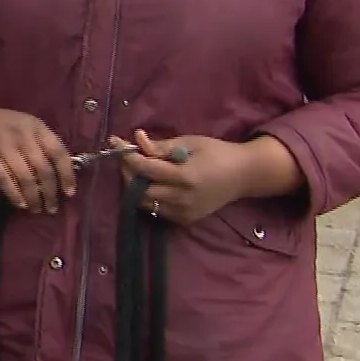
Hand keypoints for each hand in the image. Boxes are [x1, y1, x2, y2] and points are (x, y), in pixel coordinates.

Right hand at [0, 107, 72, 212]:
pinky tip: (20, 204)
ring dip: (33, 197)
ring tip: (36, 209)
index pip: (58, 152)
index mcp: (37, 127)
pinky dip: (14, 195)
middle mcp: (23, 135)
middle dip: (50, 192)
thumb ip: (41, 144)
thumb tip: (58, 175)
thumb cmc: (2, 124)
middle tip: (51, 208)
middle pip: (43, 169)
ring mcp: (4, 145)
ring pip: (25, 177)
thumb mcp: (26, 126)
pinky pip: (5, 180)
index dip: (66, 174)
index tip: (69, 193)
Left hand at [111, 130, 254, 225]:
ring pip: (145, 203)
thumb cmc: (217, 153)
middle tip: (126, 156)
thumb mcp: (190, 142)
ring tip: (138, 169)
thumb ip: (162, 146)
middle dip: (128, 172)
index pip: (145, 169)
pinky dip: (150, 197)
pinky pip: (157, 210)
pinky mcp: (185, 220)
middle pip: (140, 190)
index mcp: (185, 177)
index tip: (116, 142)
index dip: (127, 156)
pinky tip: (154, 183)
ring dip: (136, 186)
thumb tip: (137, 140)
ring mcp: (184, 212)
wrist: (243, 175)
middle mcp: (183, 198)